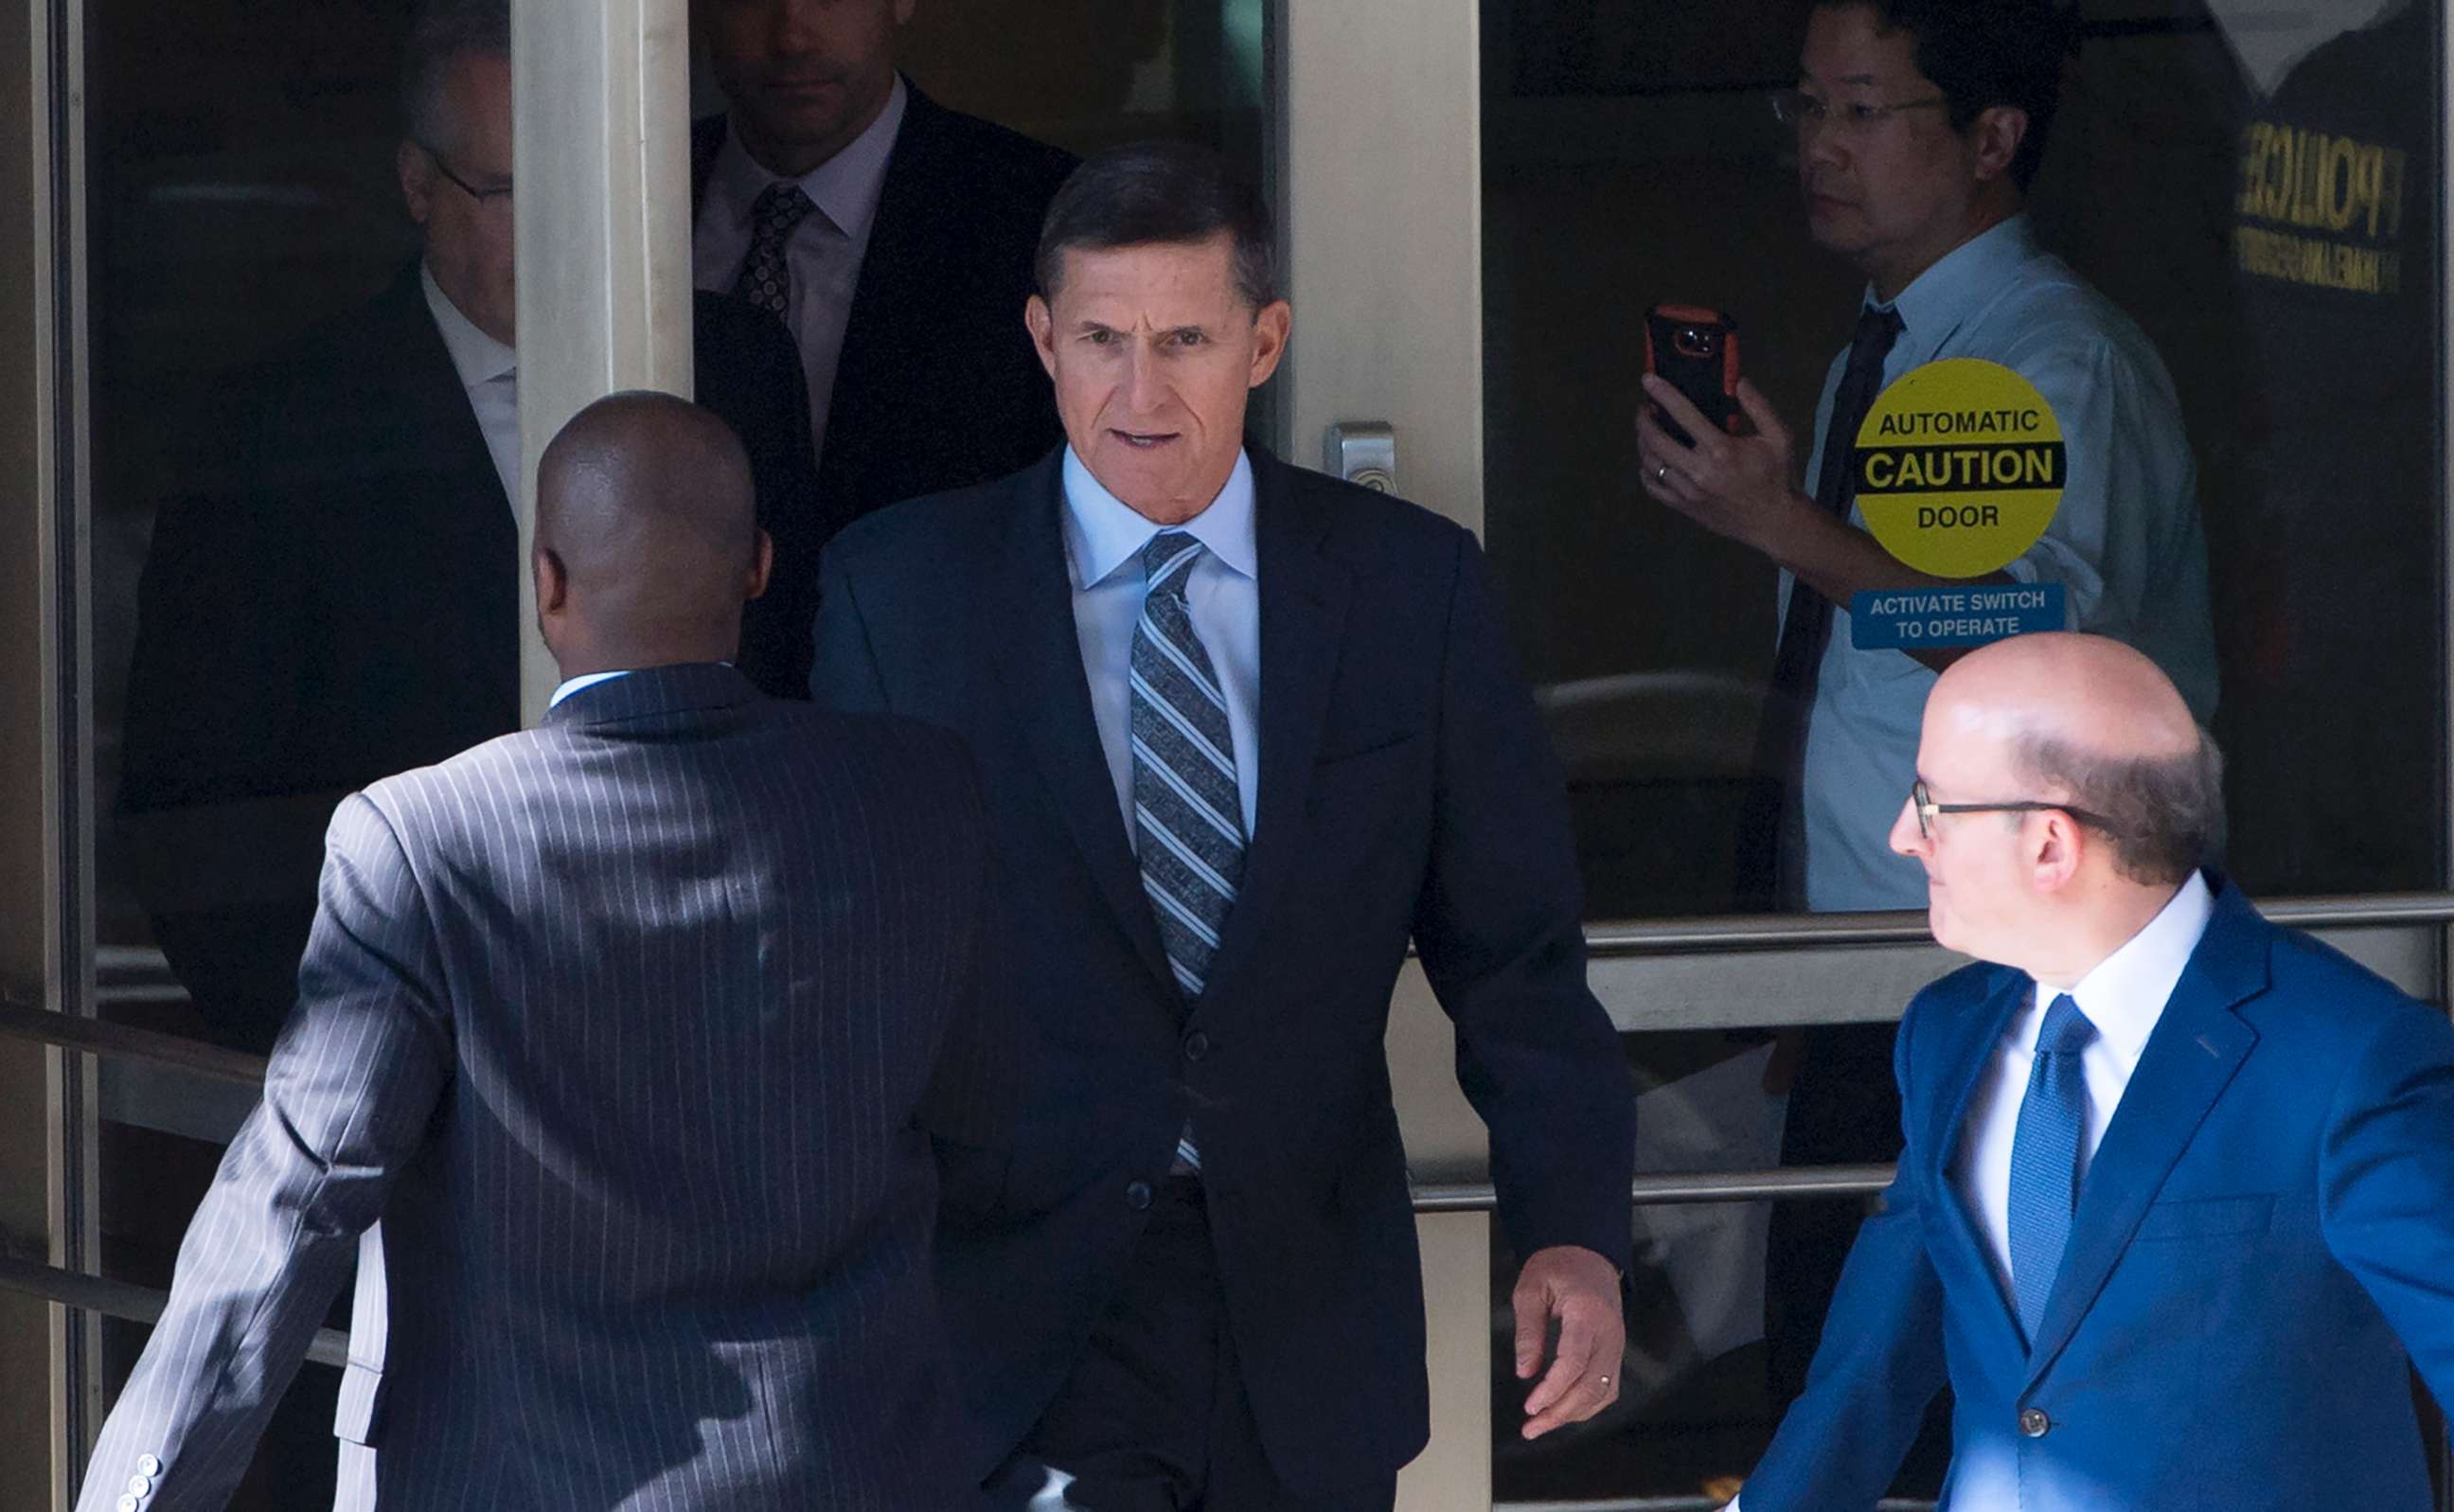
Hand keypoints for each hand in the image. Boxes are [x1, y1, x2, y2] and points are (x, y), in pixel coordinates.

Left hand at [1511, 1244, 1625, 1438]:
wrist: (1587, 1255)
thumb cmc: (1558, 1267)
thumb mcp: (1531, 1289)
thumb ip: (1528, 1332)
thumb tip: (1525, 1371)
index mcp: (1587, 1313)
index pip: (1574, 1363)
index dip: (1553, 1390)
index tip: (1531, 1407)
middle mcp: (1608, 1333)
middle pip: (1592, 1386)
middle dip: (1561, 1412)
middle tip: (1532, 1426)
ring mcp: (1616, 1344)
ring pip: (1603, 1392)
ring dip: (1574, 1413)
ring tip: (1543, 1424)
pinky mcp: (1615, 1351)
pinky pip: (1608, 1387)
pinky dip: (1588, 1405)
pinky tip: (1565, 1410)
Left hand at [1634, 376, 1807, 552]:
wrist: (1773, 521)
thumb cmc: (1777, 476)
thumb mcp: (1779, 437)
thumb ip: (1759, 407)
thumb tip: (1739, 382)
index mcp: (1721, 449)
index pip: (1683, 414)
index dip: (1662, 394)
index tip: (1648, 379)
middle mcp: (1699, 470)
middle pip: (1656, 440)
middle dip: (1644, 420)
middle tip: (1643, 408)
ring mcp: (1688, 491)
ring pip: (1651, 463)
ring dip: (1642, 443)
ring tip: (1646, 431)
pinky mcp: (1684, 507)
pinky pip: (1653, 487)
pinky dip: (1646, 471)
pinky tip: (1649, 460)